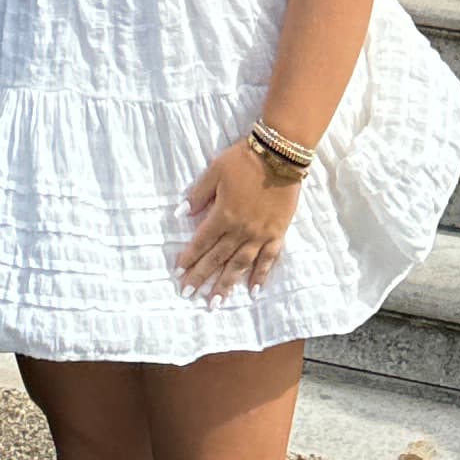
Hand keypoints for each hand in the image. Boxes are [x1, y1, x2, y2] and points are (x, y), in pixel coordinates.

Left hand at [179, 138, 302, 296]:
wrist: (280, 156)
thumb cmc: (244, 160)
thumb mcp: (215, 171)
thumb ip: (198, 194)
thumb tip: (181, 213)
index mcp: (223, 215)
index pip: (201, 242)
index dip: (189, 257)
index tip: (179, 272)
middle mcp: (240, 230)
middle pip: (217, 258)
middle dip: (201, 277)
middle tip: (188, 294)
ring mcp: (260, 235)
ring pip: (240, 265)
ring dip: (227, 284)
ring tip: (216, 302)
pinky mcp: (277, 234)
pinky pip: (268, 259)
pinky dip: (261, 275)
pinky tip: (253, 289)